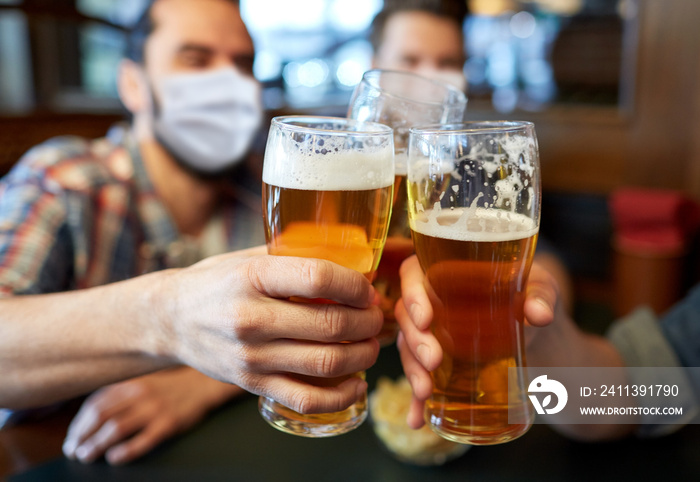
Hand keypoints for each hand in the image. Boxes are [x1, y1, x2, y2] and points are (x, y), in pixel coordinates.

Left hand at [62, 367, 241, 464]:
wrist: (203, 384)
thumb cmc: (170, 386)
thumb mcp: (143, 382)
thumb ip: (120, 393)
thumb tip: (90, 414)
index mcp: (131, 383)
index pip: (95, 403)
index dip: (79, 422)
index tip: (72, 436)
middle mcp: (140, 394)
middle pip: (101, 416)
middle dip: (82, 436)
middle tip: (73, 450)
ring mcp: (154, 409)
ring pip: (116, 428)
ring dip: (96, 445)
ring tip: (86, 456)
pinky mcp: (169, 424)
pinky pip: (143, 440)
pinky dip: (125, 451)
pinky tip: (114, 458)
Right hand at [155, 250, 382, 415]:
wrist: (169, 321)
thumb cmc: (215, 283)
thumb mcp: (246, 258)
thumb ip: (291, 257)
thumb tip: (348, 256)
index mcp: (252, 277)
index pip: (318, 277)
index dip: (355, 285)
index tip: (368, 289)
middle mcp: (251, 318)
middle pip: (330, 323)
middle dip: (367, 321)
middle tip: (377, 316)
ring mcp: (252, 357)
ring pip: (326, 362)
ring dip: (363, 355)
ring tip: (371, 344)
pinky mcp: (252, 385)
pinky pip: (306, 398)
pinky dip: (341, 396)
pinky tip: (357, 383)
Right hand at [395, 256, 560, 428]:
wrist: (543, 334)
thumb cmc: (534, 297)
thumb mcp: (542, 288)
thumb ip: (542, 296)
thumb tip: (539, 314)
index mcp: (448, 271)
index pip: (413, 273)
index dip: (412, 294)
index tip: (426, 318)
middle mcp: (433, 301)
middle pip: (407, 315)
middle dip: (414, 341)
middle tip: (434, 360)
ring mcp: (433, 334)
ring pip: (408, 348)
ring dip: (412, 370)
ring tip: (425, 391)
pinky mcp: (439, 363)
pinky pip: (421, 378)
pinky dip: (417, 401)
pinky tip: (417, 419)